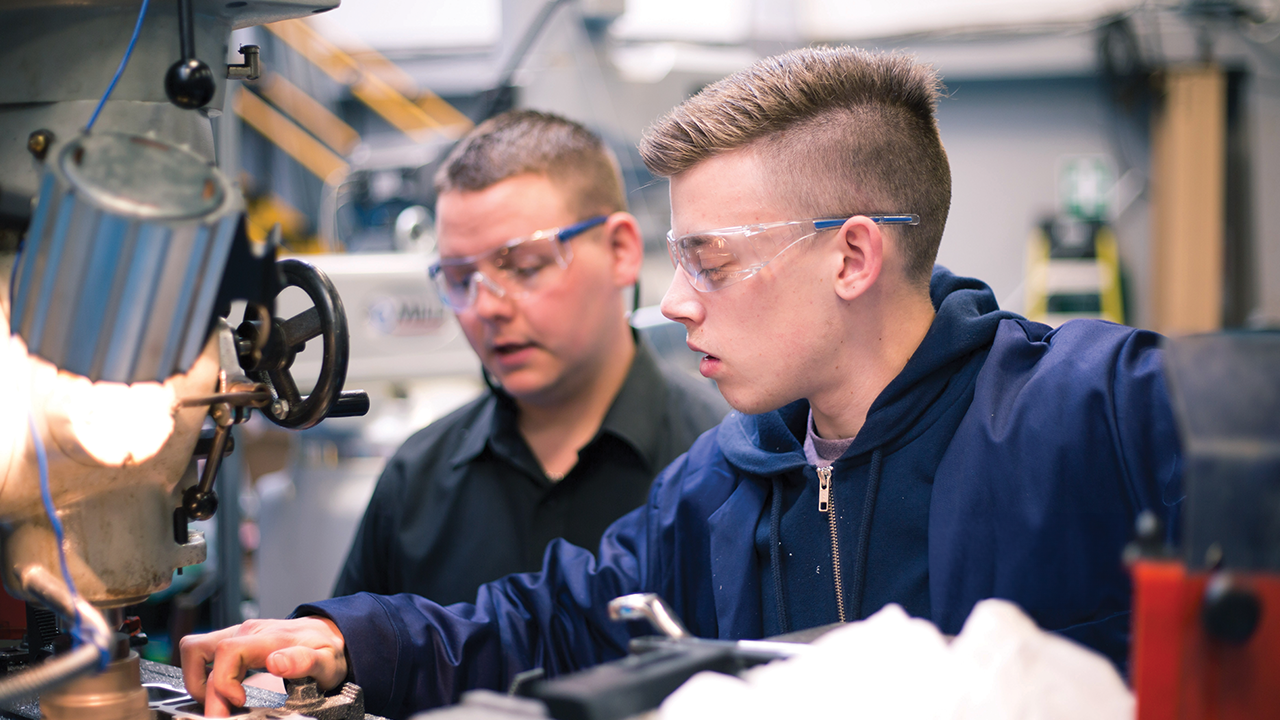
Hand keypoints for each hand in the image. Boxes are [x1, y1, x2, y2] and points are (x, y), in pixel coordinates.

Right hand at [179, 617, 347, 717]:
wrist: (330, 634)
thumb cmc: (327, 650)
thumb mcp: (326, 661)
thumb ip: (303, 661)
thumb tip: (276, 662)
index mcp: (267, 637)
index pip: (227, 651)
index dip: (223, 681)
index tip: (239, 703)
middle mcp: (247, 632)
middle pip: (200, 651)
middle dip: (203, 689)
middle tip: (222, 714)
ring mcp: (238, 635)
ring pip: (196, 651)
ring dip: (198, 680)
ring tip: (218, 703)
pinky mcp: (235, 643)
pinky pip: (205, 656)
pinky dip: (205, 677)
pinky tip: (223, 695)